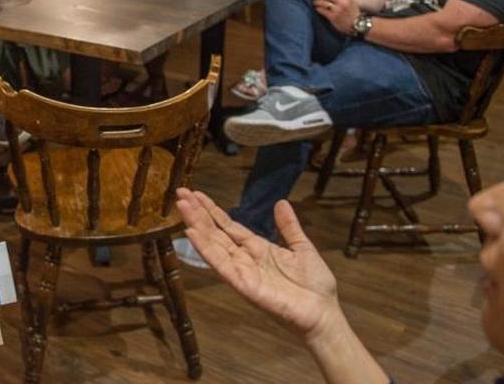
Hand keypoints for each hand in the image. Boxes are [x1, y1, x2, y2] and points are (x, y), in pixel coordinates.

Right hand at [175, 188, 339, 339]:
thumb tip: (280, 202)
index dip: (212, 210)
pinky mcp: (242, 284)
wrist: (322, 312)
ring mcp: (241, 271)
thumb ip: (289, 227)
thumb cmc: (314, 284)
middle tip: (180, 192)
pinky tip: (192, 233)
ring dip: (196, 225)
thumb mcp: (301, 247)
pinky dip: (205, 249)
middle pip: (216, 232)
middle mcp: (244, 258)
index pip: (228, 226)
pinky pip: (221, 265)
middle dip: (198, 213)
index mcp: (257, 248)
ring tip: (182, 206)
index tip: (196, 194)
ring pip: (213, 244)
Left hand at [313, 0, 358, 34]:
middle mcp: (344, 1)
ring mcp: (339, 9)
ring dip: (316, 0)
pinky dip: (317, 8)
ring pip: (323, 1)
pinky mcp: (334, 17)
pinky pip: (322, 10)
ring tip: (315, 0)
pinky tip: (317, 7)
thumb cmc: (350, 7)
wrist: (357, 24)